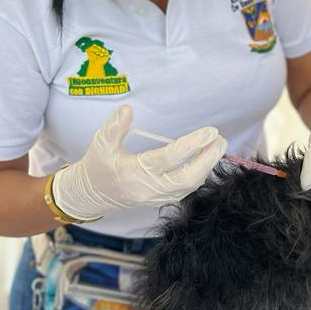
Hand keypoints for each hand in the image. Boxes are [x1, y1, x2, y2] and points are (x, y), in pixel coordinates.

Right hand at [52, 105, 226, 219]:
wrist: (89, 195)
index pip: (169, 158)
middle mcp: (147, 188)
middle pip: (187, 178)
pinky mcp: (159, 200)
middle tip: (220, 141)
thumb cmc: (97, 166)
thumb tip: (127, 109)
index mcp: (133, 172)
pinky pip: (184, 191)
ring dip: (206, 167)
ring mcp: (155, 198)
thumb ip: (114, 127)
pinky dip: (198, 176)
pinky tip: (205, 161)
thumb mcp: (100, 144)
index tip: (210, 131)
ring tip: (217, 147)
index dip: (192, 144)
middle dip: (208, 160)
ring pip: (188, 187)